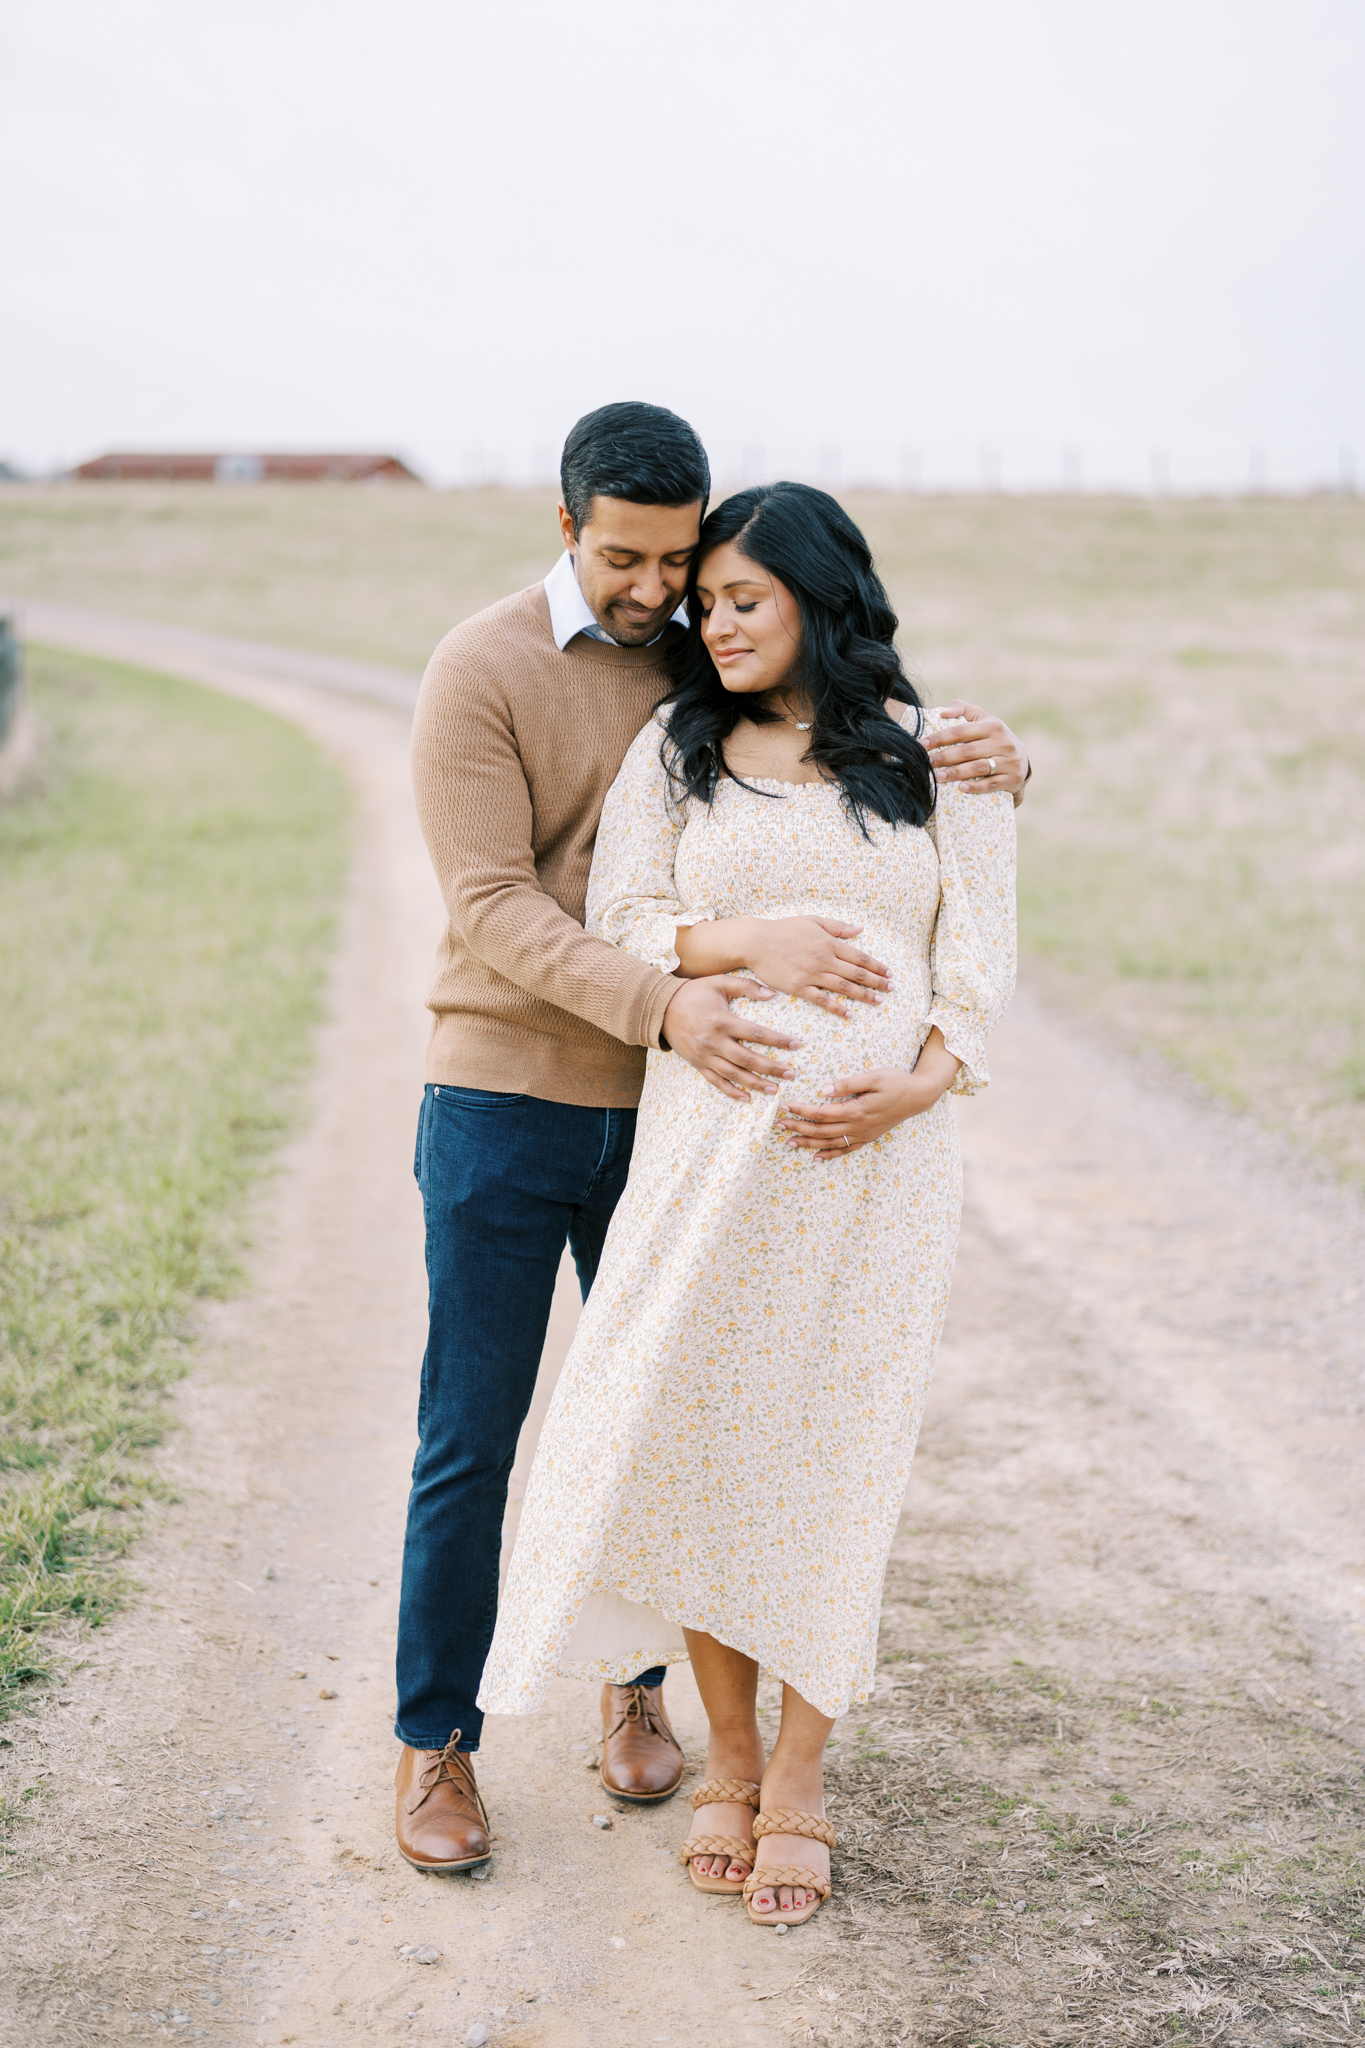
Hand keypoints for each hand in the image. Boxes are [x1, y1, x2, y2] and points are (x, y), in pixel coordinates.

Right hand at [662, 976, 802, 1102]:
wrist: (661, 1009)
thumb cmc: (693, 993)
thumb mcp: (719, 982)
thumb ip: (746, 986)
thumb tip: (772, 994)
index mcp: (722, 1021)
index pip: (757, 1034)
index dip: (778, 1041)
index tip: (797, 1045)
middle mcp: (714, 1042)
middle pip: (748, 1059)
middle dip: (771, 1068)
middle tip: (791, 1074)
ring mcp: (705, 1056)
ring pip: (734, 1075)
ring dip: (755, 1084)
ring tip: (774, 1090)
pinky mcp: (698, 1064)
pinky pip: (716, 1082)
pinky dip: (731, 1092)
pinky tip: (747, 1098)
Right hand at [675, 916, 891, 1018]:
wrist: (757, 942)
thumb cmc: (784, 929)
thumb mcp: (813, 921)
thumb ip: (838, 926)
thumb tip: (859, 929)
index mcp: (830, 942)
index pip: (860, 956)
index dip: (877, 966)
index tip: (889, 973)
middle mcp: (825, 959)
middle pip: (857, 973)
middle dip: (877, 981)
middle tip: (892, 989)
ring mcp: (813, 974)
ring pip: (844, 987)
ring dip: (864, 995)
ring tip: (878, 1001)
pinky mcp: (799, 987)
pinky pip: (822, 1000)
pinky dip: (837, 1008)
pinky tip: (849, 1014)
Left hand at [774, 1031, 960, 1158]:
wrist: (918, 1097)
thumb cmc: (896, 1082)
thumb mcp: (874, 1076)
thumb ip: (847, 1084)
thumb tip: (823, 1090)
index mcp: (858, 1110)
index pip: (822, 1113)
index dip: (802, 1110)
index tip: (785, 1105)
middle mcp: (858, 1126)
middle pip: (821, 1130)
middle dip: (798, 1127)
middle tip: (778, 1124)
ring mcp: (863, 1135)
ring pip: (830, 1143)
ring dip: (808, 1142)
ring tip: (789, 1141)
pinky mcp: (868, 1138)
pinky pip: (845, 1150)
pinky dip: (829, 1154)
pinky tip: (815, 1156)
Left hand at [921, 701, 1029, 803]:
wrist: (1021, 760)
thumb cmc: (993, 738)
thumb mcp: (983, 720)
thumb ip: (963, 709)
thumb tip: (943, 713)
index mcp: (993, 725)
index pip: (962, 731)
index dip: (941, 737)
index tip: (923, 744)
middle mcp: (1003, 742)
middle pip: (968, 751)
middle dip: (945, 757)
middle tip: (928, 763)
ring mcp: (1009, 761)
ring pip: (978, 768)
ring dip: (956, 773)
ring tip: (938, 777)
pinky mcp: (1012, 778)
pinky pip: (991, 784)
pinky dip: (975, 787)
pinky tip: (960, 787)